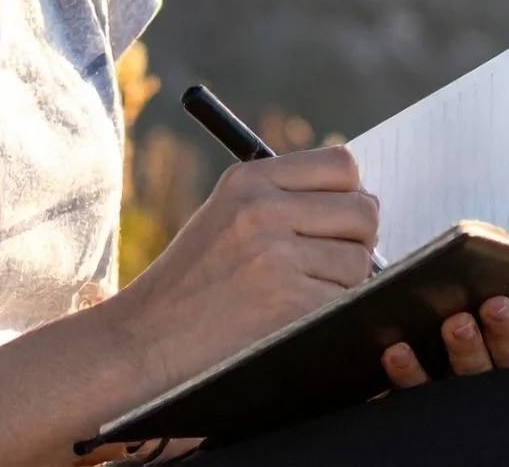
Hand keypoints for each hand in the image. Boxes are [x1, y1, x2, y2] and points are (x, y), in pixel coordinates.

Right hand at [109, 146, 378, 393]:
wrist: (144, 343)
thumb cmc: (192, 284)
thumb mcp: (225, 215)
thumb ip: (284, 198)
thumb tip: (364, 201)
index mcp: (248, 180)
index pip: (342, 165)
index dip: (352, 194)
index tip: (341, 219)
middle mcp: (262, 210)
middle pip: (363, 211)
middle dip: (357, 240)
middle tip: (329, 263)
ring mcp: (275, 256)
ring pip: (360, 260)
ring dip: (344, 282)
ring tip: (299, 294)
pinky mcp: (289, 303)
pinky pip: (346, 299)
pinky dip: (332, 312)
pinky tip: (295, 318)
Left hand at [379, 288, 508, 387]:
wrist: (409, 391)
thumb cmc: (457, 325)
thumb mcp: (484, 311)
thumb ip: (503, 291)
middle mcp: (501, 381)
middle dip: (506, 331)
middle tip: (495, 304)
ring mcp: (465, 398)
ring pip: (471, 376)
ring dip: (466, 350)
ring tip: (455, 324)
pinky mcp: (426, 407)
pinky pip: (418, 392)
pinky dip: (409, 372)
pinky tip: (397, 351)